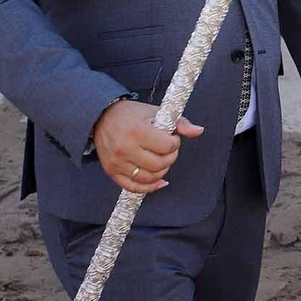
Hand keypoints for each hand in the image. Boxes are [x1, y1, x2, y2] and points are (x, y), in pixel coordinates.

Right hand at [90, 100, 204, 193]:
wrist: (101, 118)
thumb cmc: (131, 115)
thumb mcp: (155, 112)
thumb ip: (180, 123)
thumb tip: (199, 131)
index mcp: (137, 131)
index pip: (167, 146)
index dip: (175, 143)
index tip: (172, 137)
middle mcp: (125, 148)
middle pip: (160, 164)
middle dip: (171, 157)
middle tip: (168, 149)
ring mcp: (117, 162)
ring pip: (149, 178)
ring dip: (162, 171)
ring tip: (162, 159)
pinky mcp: (112, 172)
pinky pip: (133, 188)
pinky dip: (150, 188)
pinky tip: (159, 181)